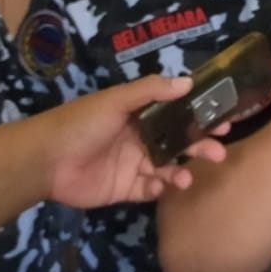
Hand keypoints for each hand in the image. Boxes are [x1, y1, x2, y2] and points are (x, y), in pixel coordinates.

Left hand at [36, 75, 227, 206]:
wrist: (46, 161)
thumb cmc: (81, 123)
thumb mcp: (116, 100)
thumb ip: (152, 91)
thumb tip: (189, 81)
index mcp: (139, 114)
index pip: (177, 113)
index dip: (200, 116)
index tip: (224, 119)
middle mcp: (140, 138)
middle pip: (178, 142)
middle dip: (200, 145)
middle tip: (219, 150)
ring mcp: (133, 165)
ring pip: (168, 167)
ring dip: (184, 169)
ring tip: (191, 174)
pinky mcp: (125, 189)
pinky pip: (150, 189)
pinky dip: (163, 188)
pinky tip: (169, 185)